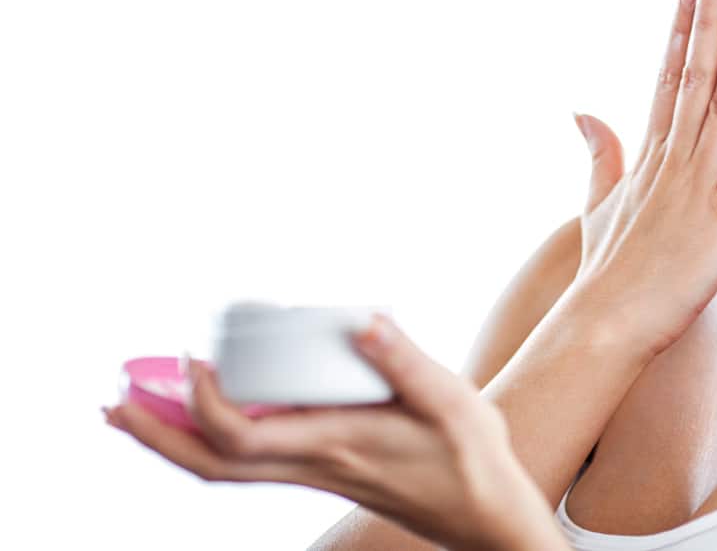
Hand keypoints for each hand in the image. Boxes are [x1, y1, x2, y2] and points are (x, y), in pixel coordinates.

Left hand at [103, 315, 569, 550]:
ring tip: (136, 409)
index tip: (190, 360)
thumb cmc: (474, 462)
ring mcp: (316, 473)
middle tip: (110, 404)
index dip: (202, 404)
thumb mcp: (454, 404)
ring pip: (223, 468)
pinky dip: (211, 440)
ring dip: (172, 442)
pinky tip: (210, 414)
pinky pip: (247, 462)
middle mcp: (315, 465)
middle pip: (211, 465)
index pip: (243, 439)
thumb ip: (407, 363)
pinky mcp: (323, 471)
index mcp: (338, 445)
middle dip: (155, 436)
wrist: (486, 518)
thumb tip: (364, 319)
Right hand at [567, 0, 716, 355]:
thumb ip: (598, 155)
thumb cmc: (607, 270)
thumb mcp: (595, 206)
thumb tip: (582, 112)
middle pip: (692, 75)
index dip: (678, 29)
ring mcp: (699, 181)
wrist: (609, 320)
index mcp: (647, 155)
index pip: (665, 76)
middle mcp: (672, 158)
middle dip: (707, 20)